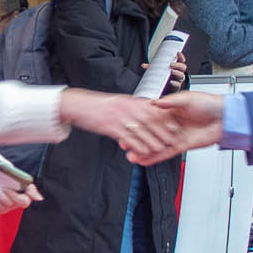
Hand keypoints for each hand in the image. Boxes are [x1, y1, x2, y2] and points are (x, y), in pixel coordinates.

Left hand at [0, 182, 42, 214]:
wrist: (7, 180)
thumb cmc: (18, 181)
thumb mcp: (25, 183)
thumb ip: (31, 190)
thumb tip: (39, 199)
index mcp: (25, 198)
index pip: (23, 202)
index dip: (13, 196)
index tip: (5, 188)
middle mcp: (17, 205)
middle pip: (8, 204)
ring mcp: (8, 208)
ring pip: (0, 208)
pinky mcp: (0, 209)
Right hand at [57, 88, 180, 157]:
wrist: (79, 105)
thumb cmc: (98, 105)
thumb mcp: (118, 101)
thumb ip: (133, 106)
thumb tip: (147, 109)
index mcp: (130, 101)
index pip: (152, 109)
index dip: (164, 119)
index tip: (173, 125)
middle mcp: (126, 108)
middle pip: (149, 121)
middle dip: (162, 131)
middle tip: (171, 139)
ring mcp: (119, 118)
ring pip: (140, 131)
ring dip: (152, 141)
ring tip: (160, 148)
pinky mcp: (110, 127)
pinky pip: (127, 138)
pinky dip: (136, 146)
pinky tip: (142, 152)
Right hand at [126, 91, 224, 164]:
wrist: (226, 117)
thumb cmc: (209, 104)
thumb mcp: (187, 99)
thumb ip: (170, 102)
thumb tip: (154, 103)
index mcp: (170, 110)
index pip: (149, 118)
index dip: (137, 123)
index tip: (126, 126)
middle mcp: (170, 124)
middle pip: (149, 133)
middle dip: (136, 139)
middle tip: (123, 144)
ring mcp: (175, 136)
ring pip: (156, 145)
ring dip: (143, 151)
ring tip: (130, 156)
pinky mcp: (182, 145)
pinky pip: (166, 153)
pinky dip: (155, 157)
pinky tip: (144, 161)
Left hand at [143, 51, 187, 93]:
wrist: (165, 88)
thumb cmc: (163, 77)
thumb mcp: (159, 70)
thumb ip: (152, 67)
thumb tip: (143, 65)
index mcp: (176, 67)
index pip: (181, 60)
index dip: (181, 56)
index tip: (177, 52)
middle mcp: (179, 72)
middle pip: (183, 67)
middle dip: (177, 65)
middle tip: (171, 64)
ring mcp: (178, 79)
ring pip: (182, 75)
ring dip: (177, 73)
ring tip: (171, 71)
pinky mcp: (177, 86)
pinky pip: (178, 84)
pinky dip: (175, 83)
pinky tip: (171, 82)